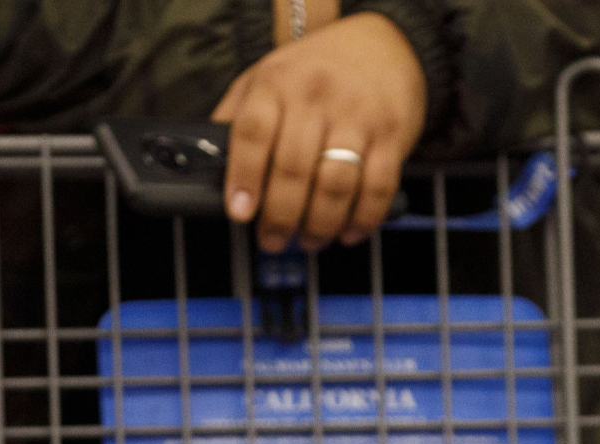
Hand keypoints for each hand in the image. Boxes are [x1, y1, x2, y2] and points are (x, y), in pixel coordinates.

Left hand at [211, 13, 425, 251]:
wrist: (383, 46)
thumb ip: (237, 116)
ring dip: (319, 224)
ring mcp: (357, 116)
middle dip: (280, 216)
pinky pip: (378, 187)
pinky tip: (347, 232)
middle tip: (272, 240)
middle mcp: (317, 96)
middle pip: (294, 168)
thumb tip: (208, 167)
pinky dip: (362, 219)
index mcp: (278, 82)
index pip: (254, 133)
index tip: (240, 213)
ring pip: (335, 184)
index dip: (244, 178)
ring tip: (309, 240)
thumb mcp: (265, 76)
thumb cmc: (315, 70)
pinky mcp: (391, 136)